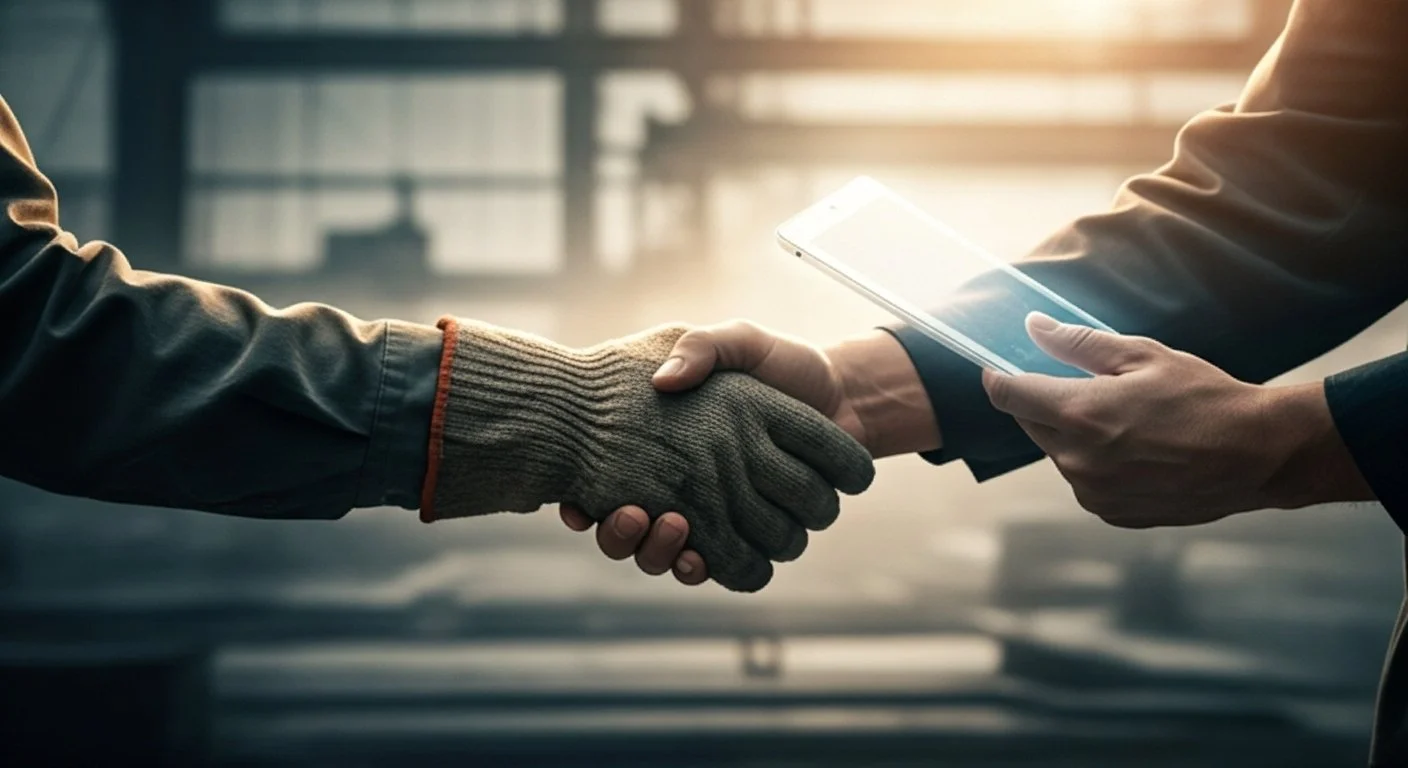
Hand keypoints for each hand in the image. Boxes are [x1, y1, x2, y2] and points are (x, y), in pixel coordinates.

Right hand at [428, 320, 874, 591]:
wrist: (841, 394)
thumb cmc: (780, 363)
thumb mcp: (735, 341)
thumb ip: (702, 348)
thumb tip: (665, 382)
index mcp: (667, 440)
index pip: (599, 478)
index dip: (580, 500)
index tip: (578, 503)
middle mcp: (681, 483)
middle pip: (624, 530)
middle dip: (618, 533)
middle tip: (630, 515)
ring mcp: (711, 513)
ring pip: (660, 555)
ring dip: (658, 551)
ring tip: (670, 526)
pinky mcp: (744, 536)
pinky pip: (711, 568)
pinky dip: (699, 569)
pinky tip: (697, 559)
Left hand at [982, 312, 1371, 527]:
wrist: (1259, 455)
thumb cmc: (1204, 397)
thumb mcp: (1143, 355)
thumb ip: (1079, 344)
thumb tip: (1034, 326)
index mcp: (1080, 415)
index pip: (1009, 395)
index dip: (999, 378)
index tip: (997, 368)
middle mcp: (1078, 459)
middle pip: (1031, 424)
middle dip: (1045, 403)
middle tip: (1086, 387)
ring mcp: (1093, 491)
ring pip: (1059, 453)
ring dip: (1075, 435)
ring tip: (1128, 421)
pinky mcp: (1111, 512)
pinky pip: (1085, 480)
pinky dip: (1096, 463)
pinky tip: (1138, 450)